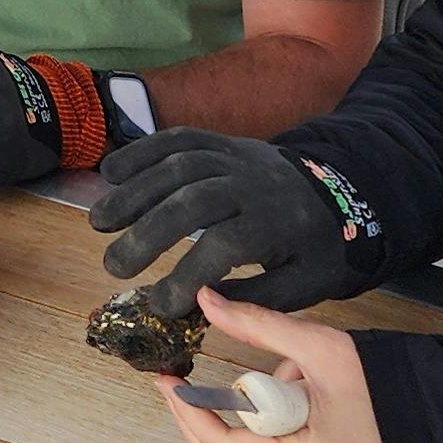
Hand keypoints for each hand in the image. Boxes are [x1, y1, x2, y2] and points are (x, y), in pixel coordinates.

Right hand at [88, 128, 362, 310]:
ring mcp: (236, 157)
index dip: (187, 275)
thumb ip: (253, 298)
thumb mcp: (303, 287)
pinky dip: (143, 151)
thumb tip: (199, 302)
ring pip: (179, 165)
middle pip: (193, 201)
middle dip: (148, 233)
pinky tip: (112, 173)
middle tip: (114, 266)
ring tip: (100, 222)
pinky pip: (180, 138)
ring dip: (134, 191)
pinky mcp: (224, 143)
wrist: (343, 195)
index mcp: (276, 225)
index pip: (224, 246)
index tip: (161, 304)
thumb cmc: (317, 250)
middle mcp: (253, 185)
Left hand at [155, 288, 385, 442]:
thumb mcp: (320, 347)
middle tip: (184, 390)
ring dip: (236, 436)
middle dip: (203, 427)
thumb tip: (207, 300)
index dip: (192, 416)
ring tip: (240, 393)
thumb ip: (258, 326)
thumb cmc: (390, 383)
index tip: (169, 385)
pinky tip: (277, 412)